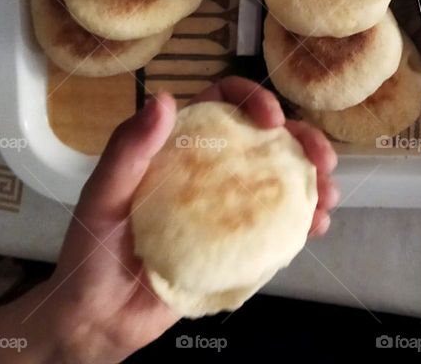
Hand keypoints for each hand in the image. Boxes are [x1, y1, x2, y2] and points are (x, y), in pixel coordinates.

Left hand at [41, 77, 338, 362]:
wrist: (98, 322)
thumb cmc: (90, 253)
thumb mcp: (102, 197)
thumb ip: (129, 149)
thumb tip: (165, 98)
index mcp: (178, 148)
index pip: (222, 106)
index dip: (252, 100)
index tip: (272, 118)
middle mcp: (208, 170)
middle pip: (264, 139)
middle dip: (302, 139)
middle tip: (323, 158)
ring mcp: (227, 207)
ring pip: (280, 178)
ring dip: (313, 179)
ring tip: (330, 194)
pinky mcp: (238, 244)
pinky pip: (278, 224)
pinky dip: (305, 220)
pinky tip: (318, 226)